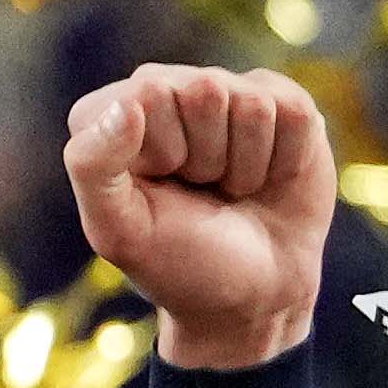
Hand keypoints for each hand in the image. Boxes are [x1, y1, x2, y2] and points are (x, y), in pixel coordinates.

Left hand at [67, 66, 337, 374]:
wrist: (255, 296)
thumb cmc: (180, 264)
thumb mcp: (120, 232)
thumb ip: (93, 166)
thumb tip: (128, 103)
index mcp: (112, 112)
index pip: (150, 91)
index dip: (167, 151)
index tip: (165, 189)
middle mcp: (167, 90)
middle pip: (206, 90)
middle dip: (210, 157)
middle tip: (203, 191)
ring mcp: (226, 92)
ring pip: (253, 104)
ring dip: (247, 165)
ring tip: (233, 190)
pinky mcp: (281, 104)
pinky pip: (295, 112)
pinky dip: (287, 160)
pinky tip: (268, 179)